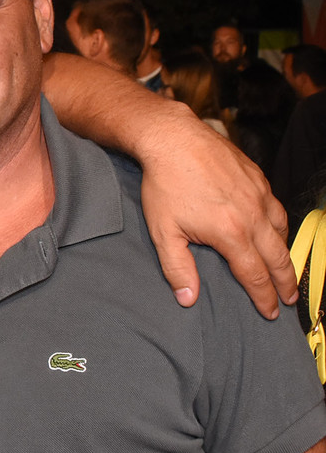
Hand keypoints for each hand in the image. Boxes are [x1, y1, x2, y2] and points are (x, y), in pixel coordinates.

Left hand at [138, 105, 293, 318]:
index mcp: (231, 233)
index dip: (264, 298)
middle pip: (278, 257)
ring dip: (285, 254)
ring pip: (281, 231)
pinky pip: (277, 207)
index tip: (270, 313)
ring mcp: (258, 194)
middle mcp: (252, 215)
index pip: (255, 276)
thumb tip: (189, 299)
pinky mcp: (258, 177)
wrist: (173, 139)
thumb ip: (177, 268)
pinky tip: (274, 230)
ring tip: (284, 269)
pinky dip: (280, 225)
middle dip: (285, 282)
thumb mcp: (162, 231)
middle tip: (288, 300)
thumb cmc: (164, 184)